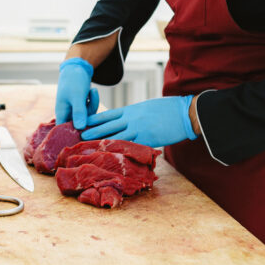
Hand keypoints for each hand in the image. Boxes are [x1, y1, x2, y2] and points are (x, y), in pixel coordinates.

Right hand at [55, 58, 98, 129]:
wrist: (77, 67)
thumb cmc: (73, 80)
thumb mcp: (77, 96)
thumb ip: (79, 112)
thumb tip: (81, 129)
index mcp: (62, 113)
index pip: (65, 132)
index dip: (74, 136)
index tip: (87, 133)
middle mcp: (68, 114)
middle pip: (80, 125)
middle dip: (89, 113)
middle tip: (89, 99)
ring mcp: (75, 111)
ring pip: (88, 117)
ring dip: (92, 104)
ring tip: (91, 91)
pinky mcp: (82, 107)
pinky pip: (91, 110)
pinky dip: (93, 101)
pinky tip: (92, 91)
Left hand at [81, 95, 197, 146]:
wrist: (184, 112)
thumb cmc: (167, 109)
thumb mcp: (146, 107)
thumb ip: (134, 115)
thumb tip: (125, 120)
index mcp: (131, 110)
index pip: (108, 115)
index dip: (95, 119)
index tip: (83, 122)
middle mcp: (132, 119)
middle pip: (108, 126)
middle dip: (94, 131)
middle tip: (80, 136)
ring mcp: (139, 130)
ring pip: (117, 137)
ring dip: (104, 142)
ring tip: (91, 146)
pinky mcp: (148, 140)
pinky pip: (133, 147)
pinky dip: (123, 151)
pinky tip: (114, 156)